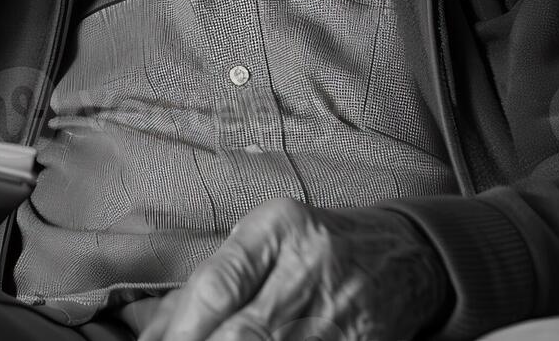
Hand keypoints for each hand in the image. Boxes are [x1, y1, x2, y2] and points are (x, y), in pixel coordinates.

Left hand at [138, 199, 450, 340]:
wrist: (403, 257)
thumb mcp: (268, 239)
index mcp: (280, 228)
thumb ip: (216, 278)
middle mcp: (310, 267)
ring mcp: (339, 314)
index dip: (179, 328)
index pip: (218, 284)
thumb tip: (154, 327)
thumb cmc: (318, 246)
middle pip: (242, 332)